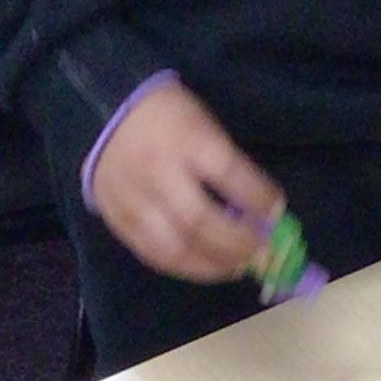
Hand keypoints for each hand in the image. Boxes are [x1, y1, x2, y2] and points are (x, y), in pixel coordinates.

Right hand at [88, 83, 286, 283]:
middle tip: (264, 252)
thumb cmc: (166, 116)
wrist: (104, 113)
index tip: (276, 212)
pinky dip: (186, 268)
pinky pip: (154, 256)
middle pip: (201, 220)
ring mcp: (134, 200)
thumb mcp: (201, 122)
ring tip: (239, 268)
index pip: (227, 173)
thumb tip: (260, 210)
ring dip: (214, 265)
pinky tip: (208, 268)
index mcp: (183, 137)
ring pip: (176, 248)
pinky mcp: (119, 221)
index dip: (257, 197)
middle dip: (239, 242)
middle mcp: (157, 171)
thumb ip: (226, 164)